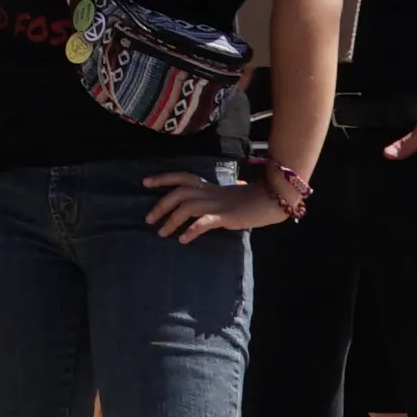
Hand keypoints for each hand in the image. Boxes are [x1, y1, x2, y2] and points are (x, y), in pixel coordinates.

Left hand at [146, 167, 301, 240]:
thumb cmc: (252, 198)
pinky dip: (192, 230)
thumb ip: (216, 197)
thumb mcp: (229, 195)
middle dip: (161, 205)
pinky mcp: (226, 216)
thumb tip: (212, 201)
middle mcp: (209, 192)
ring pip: (187, 207)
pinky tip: (184, 239)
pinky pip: (204, 222)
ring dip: (171, 220)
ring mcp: (217, 204)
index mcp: (209, 186)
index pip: (181, 177)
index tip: (144, 182)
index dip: (162, 178)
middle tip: (149, 220)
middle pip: (179, 193)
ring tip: (162, 234)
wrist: (272, 200)